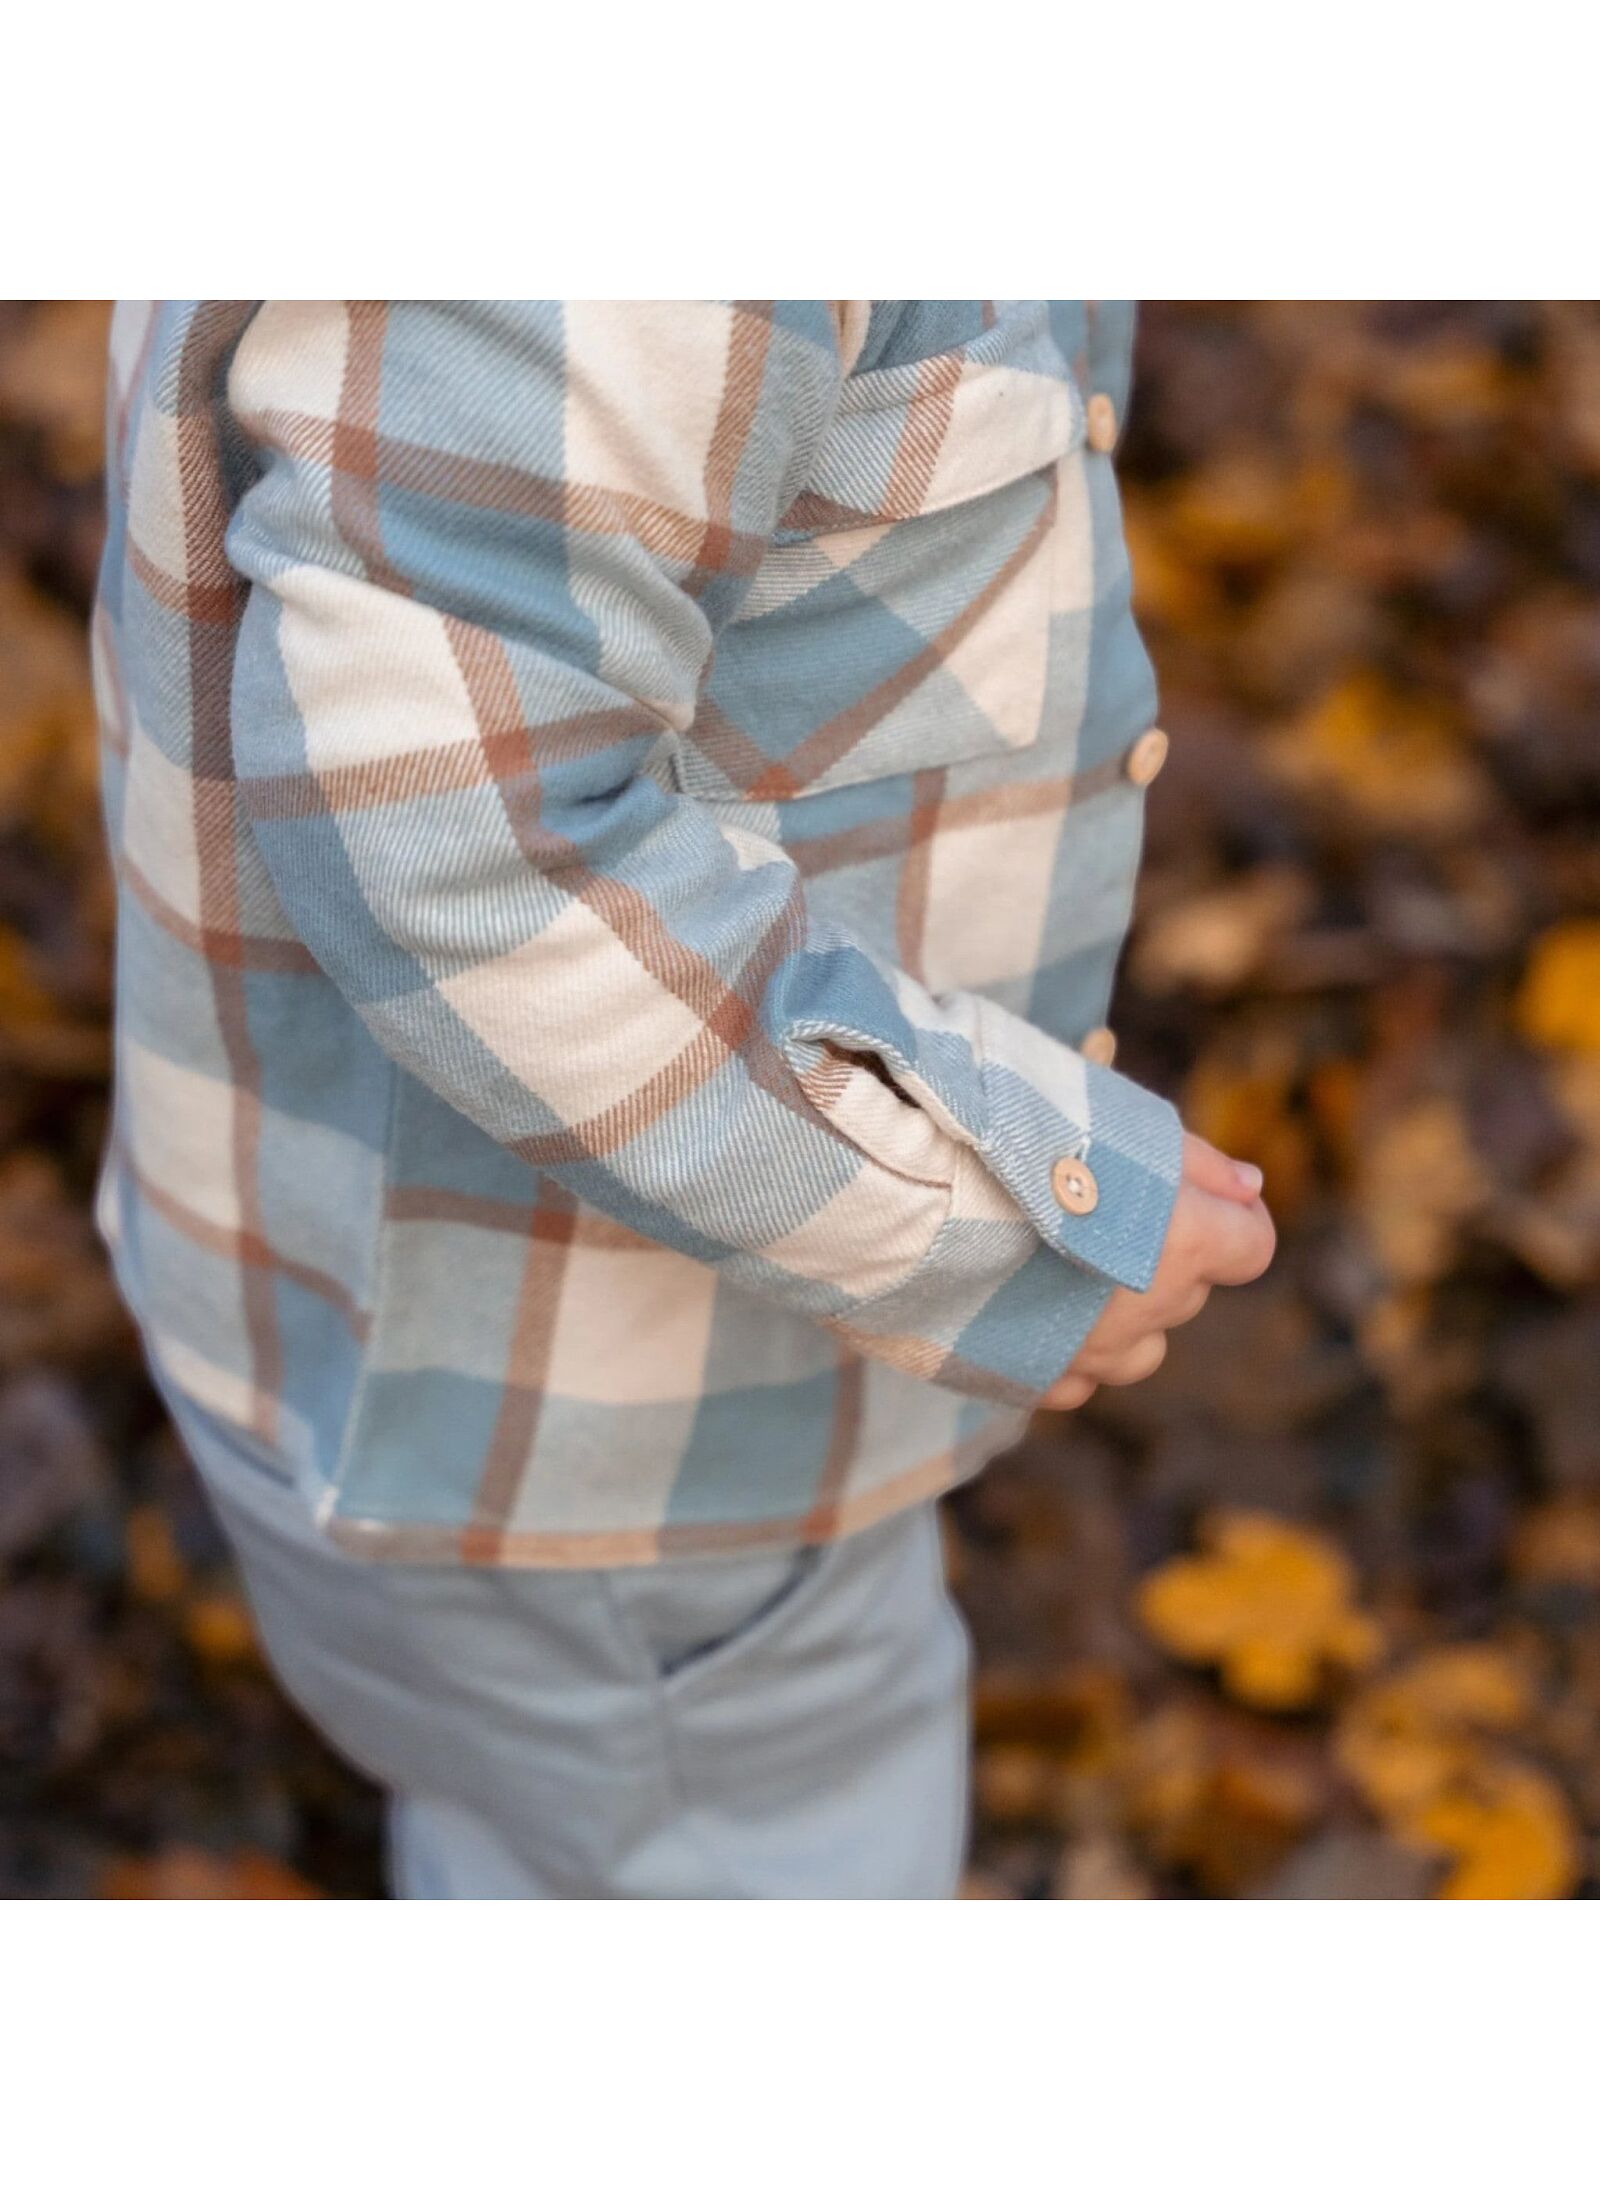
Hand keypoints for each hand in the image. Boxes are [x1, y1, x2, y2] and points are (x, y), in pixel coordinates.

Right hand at [1042, 1133, 1275, 1409]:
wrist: (912, 1190)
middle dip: (1164, 1256)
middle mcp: (1145, 1312)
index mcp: (1181, 1245)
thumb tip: (1251, 1190)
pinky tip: (1027, 1307)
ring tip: (1066, 1269)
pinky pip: (1073, 1380)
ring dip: (1124, 1315)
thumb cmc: (1020, 1140)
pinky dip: (1065, 1349)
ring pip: (1139, 1349)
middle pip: (1187, 1292)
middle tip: (1098, 1210)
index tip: (1203, 1200)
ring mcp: (1088, 1355)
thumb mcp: (1120, 1121)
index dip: (1234, 1221)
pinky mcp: (1030, 1380)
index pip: (1251, 1248)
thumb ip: (1197, 1163)